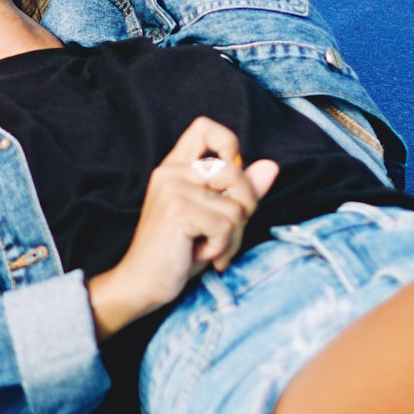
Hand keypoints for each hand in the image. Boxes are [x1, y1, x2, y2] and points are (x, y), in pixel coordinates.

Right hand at [86, 118, 278, 342]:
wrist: (142, 285)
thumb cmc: (178, 254)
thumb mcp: (215, 219)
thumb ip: (240, 192)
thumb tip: (271, 166)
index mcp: (176, 169)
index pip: (205, 128)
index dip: (229, 145)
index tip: (229, 179)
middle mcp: (171, 172)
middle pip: (235, 172)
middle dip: (244, 208)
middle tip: (223, 234)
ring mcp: (172, 188)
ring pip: (236, 206)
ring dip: (232, 237)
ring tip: (211, 249)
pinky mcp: (178, 210)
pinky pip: (226, 225)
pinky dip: (222, 247)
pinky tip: (202, 255)